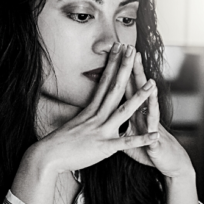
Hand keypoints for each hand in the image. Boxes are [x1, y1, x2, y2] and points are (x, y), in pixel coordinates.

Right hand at [33, 42, 159, 174]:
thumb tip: (89, 109)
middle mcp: (97, 116)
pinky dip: (142, 139)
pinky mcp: (104, 147)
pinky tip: (156, 135)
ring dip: (139, 98)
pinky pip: (126, 143)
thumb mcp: (74, 123)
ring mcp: (101, 130)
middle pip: (114, 88)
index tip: (119, 47)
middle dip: (125, 68)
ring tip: (152, 84)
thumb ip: (86, 116)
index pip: (104, 81)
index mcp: (90, 110)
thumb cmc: (59, 142)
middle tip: (132, 49)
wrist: (47, 156)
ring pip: (124, 111)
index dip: (113, 64)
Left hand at [121, 52, 193, 178]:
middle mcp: (144, 116)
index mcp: (134, 112)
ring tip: (151, 83)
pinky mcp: (155, 143)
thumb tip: (105, 111)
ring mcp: (151, 128)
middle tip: (134, 52)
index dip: (121, 70)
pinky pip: (153, 138)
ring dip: (150, 97)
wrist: (169, 161)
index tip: (116, 52)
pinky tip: (155, 128)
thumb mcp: (129, 133)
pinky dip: (153, 134)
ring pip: (150, 109)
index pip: (126, 86)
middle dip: (136, 73)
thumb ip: (119, 122)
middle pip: (138, 91)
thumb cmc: (147, 148)